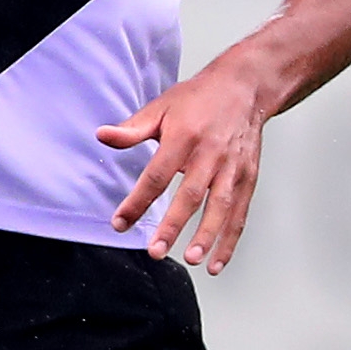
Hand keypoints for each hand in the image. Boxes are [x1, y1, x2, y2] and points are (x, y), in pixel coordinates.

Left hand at [98, 52, 281, 270]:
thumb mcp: (161, 107)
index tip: (120, 222)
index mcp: (184, 137)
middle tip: (156, 250)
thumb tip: (102, 136)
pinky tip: (215, 262)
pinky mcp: (248, 177)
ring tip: (191, 259)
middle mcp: (210, 153)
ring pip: (220, 206)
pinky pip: (240, 213)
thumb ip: (132, 129)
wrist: (244, 87)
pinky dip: (230, 240)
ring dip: (207, 235)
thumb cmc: (200, 98)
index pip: (157, 175)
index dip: (137, 201)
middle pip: (191, 194)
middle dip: (173, 225)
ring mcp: (232, 167)